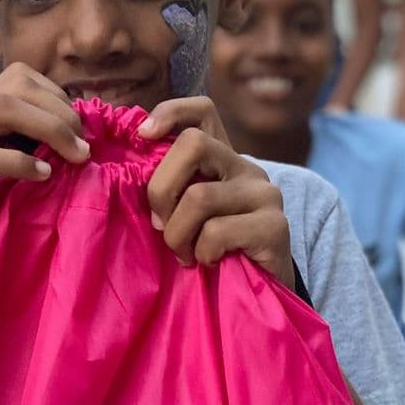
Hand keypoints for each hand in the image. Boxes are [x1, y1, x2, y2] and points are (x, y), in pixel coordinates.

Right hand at [0, 63, 89, 273]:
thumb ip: (26, 151)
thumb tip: (77, 145)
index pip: (18, 79)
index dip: (56, 97)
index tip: (79, 130)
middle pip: (13, 85)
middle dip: (58, 110)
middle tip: (82, 147)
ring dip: (47, 127)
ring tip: (73, 156)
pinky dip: (17, 161)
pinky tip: (43, 175)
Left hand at [139, 96, 293, 286]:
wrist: (262, 293)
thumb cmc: (213, 252)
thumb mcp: (186, 216)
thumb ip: (170, 192)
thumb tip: (129, 180)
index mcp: (221, 160)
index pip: (202, 112)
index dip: (170, 112)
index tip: (142, 135)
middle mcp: (245, 167)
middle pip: (192, 145)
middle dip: (161, 189)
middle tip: (160, 225)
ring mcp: (264, 194)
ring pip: (198, 197)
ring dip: (178, 234)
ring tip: (185, 254)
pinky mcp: (274, 225)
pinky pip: (217, 231)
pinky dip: (203, 252)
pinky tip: (211, 262)